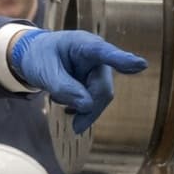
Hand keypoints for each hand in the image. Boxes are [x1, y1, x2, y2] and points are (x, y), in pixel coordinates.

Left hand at [9, 29, 146, 133]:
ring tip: (57, 100)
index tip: (141, 65)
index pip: (104, 52)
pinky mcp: (96, 83)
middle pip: (102, 88)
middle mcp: (97, 57)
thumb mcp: (44, 71)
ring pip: (100, 98)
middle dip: (89, 108)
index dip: (122, 60)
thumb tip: (88, 106)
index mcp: (83, 44)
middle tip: (76, 129)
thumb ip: (62, 87)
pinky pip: (95, 101)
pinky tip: (68, 108)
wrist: (33, 56)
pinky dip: (82, 109)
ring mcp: (98, 71)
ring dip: (83, 108)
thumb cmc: (39, 57)